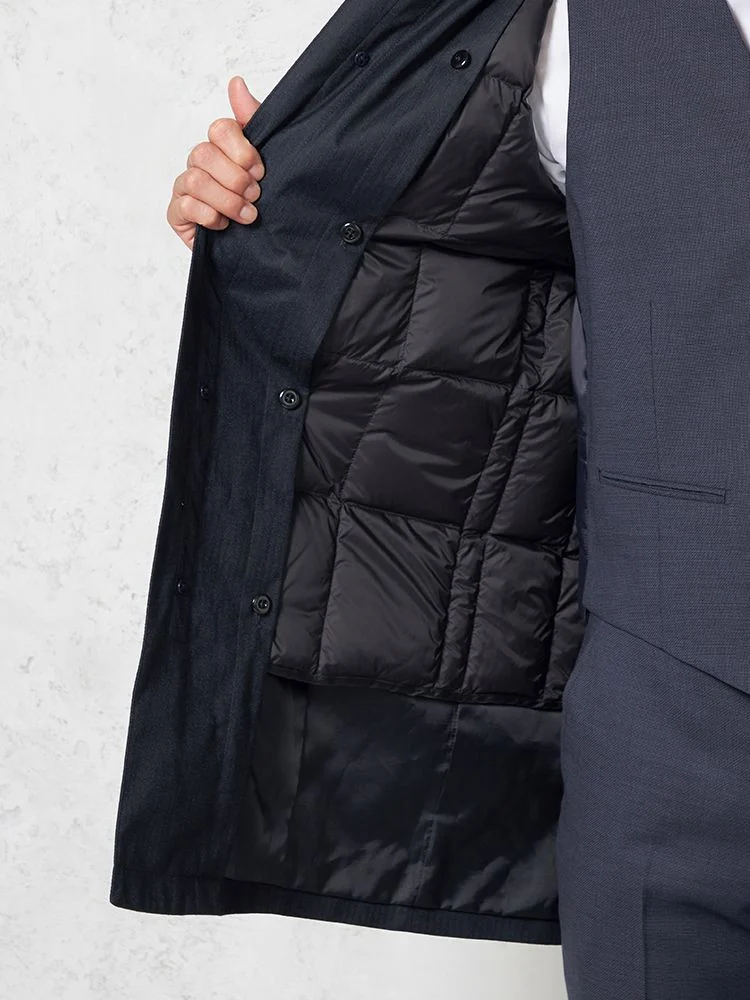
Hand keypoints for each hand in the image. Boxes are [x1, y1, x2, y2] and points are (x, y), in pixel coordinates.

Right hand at [167, 76, 265, 249]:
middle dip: (235, 178)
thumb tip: (236, 82)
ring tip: (248, 216)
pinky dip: (210, 217)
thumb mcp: (265, 162)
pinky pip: (185, 206)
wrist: (258, 248)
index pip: (220, 129)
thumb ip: (253, 121)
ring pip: (196, 180)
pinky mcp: (177, 213)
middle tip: (255, 195)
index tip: (261, 172)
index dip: (241, 150)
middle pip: (204, 153)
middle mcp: (199, 163)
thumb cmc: (258, 203)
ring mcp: (185, 187)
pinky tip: (224, 226)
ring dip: (227, 200)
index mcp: (221, 147)